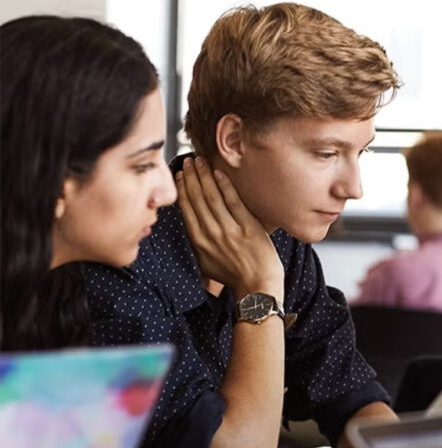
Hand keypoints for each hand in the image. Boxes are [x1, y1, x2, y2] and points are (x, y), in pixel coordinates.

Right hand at [175, 156, 283, 297]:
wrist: (257, 287)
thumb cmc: (234, 276)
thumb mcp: (206, 263)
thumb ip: (196, 244)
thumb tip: (189, 228)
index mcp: (198, 242)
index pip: (186, 208)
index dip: (181, 189)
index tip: (178, 174)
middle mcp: (210, 234)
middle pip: (196, 198)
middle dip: (190, 176)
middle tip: (188, 160)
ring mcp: (229, 230)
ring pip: (212, 196)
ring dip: (204, 175)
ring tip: (200, 161)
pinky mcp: (248, 227)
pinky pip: (233, 201)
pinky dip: (225, 185)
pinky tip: (219, 172)